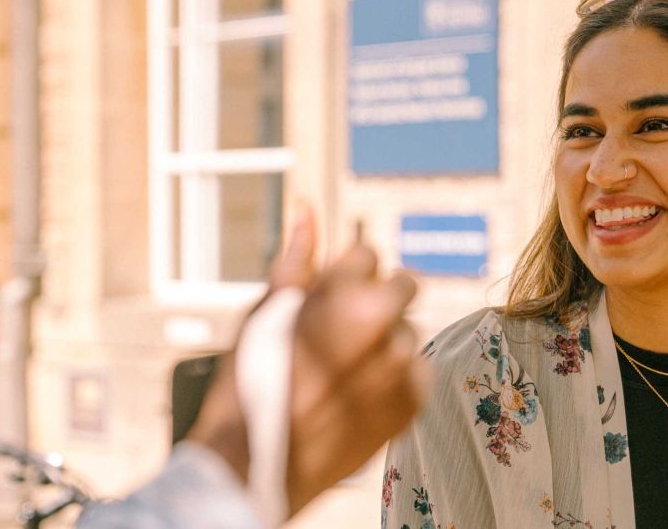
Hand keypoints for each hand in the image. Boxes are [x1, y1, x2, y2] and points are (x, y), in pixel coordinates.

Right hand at [186, 206, 428, 517]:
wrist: (259, 461)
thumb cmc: (253, 378)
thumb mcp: (266, 310)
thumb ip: (296, 256)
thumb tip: (306, 205)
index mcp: (346, 293)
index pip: (368, 254)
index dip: (342, 276)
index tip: (323, 301)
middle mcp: (383, 325)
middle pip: (403, 286)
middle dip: (376, 299)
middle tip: (338, 332)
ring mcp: (401, 367)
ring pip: (406, 333)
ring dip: (382, 343)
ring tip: (339, 373)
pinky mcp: (411, 404)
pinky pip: (415, 374)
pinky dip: (392, 379)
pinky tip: (355, 394)